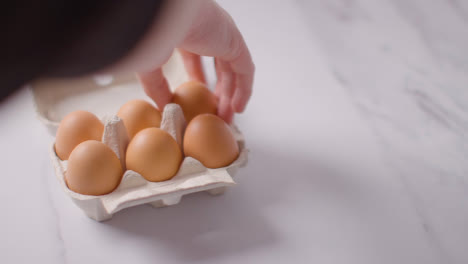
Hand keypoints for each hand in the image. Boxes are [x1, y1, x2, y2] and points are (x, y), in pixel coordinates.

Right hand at [136, 1, 254, 123]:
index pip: (196, 56)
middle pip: (219, 66)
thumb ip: (157, 86)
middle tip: (214, 112)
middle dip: (217, 91)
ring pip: (233, 70)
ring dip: (230, 95)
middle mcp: (208, 31)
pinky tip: (237, 108)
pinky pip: (245, 70)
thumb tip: (164, 107)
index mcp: (186, 31)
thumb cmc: (151, 32)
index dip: (198, 78)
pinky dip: (244, 90)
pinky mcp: (234, 42)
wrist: (163, 13)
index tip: (197, 98)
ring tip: (226, 118)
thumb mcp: (149, 64)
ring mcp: (223, 36)